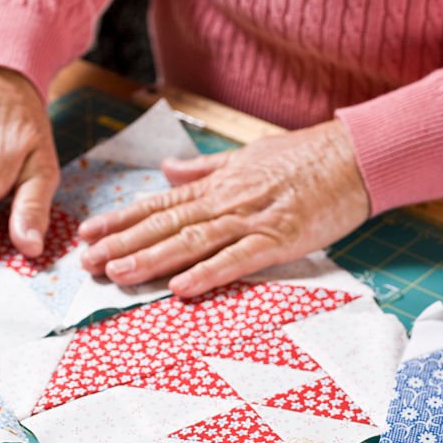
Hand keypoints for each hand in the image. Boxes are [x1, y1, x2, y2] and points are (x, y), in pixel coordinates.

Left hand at [78, 119, 368, 296]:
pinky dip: (208, 274)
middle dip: (123, 244)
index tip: (89, 233)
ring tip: (118, 274)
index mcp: (217, 185)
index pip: (159, 204)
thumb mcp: (246, 155)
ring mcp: (251, 221)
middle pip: (165, 225)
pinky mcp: (278, 240)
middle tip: (88, 262)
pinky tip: (180, 287)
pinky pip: (236, 260)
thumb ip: (204, 167)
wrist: (355, 156)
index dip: (121, 219)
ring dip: (152, 259)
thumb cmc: (305, 158)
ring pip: (191, 242)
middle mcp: (226, 202)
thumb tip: (168, 171)